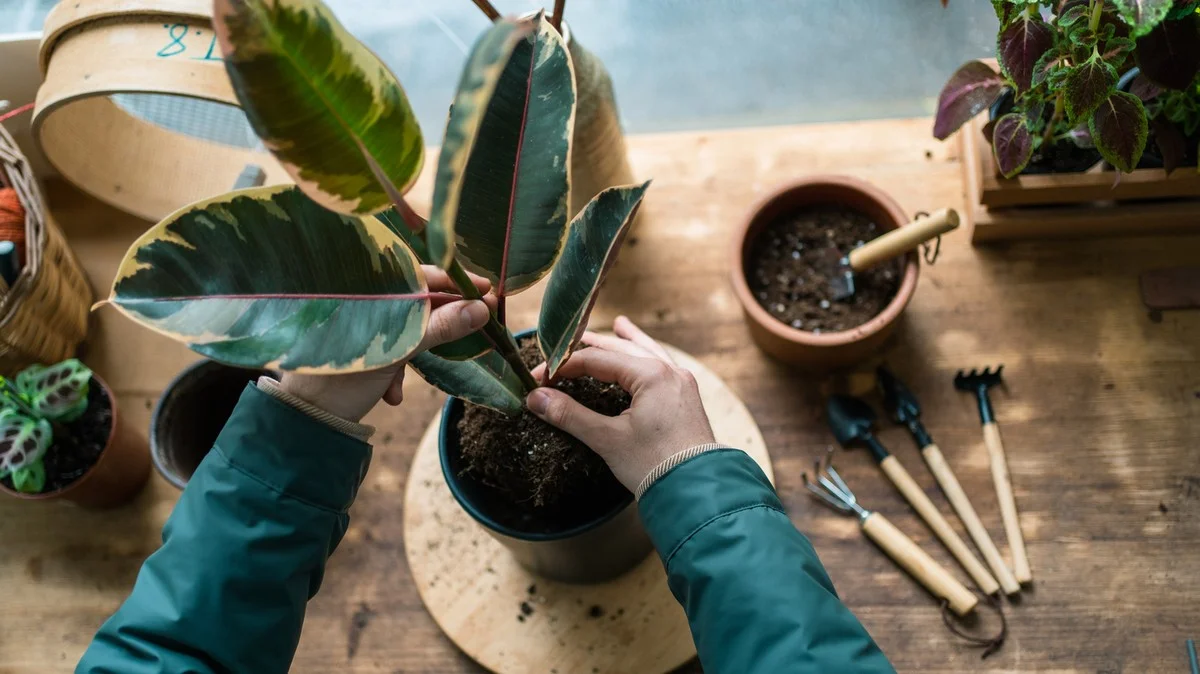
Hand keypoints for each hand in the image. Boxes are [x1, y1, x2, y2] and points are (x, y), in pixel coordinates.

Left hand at [279, 267, 494, 421]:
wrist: (308, 419)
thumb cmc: (345, 377)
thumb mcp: (399, 350)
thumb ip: (440, 326)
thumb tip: (482, 309)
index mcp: (367, 289)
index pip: (420, 273)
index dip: (456, 282)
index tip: (487, 290)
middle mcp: (362, 300)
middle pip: (415, 301)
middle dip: (437, 324)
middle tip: (471, 328)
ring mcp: (360, 324)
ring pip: (404, 327)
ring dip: (413, 353)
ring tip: (405, 381)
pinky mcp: (358, 347)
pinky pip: (388, 348)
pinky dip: (395, 370)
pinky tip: (391, 394)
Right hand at [526, 316, 715, 491]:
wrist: (698, 493)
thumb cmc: (655, 465)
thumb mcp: (607, 439)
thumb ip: (570, 415)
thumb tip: (536, 398)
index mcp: (651, 375)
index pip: (596, 360)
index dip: (563, 367)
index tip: (540, 379)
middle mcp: (669, 371)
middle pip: (622, 349)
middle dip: (592, 347)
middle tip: (566, 343)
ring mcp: (681, 384)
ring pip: (648, 353)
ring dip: (628, 342)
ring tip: (619, 325)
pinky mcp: (686, 399)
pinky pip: (663, 367)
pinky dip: (648, 358)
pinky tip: (646, 357)